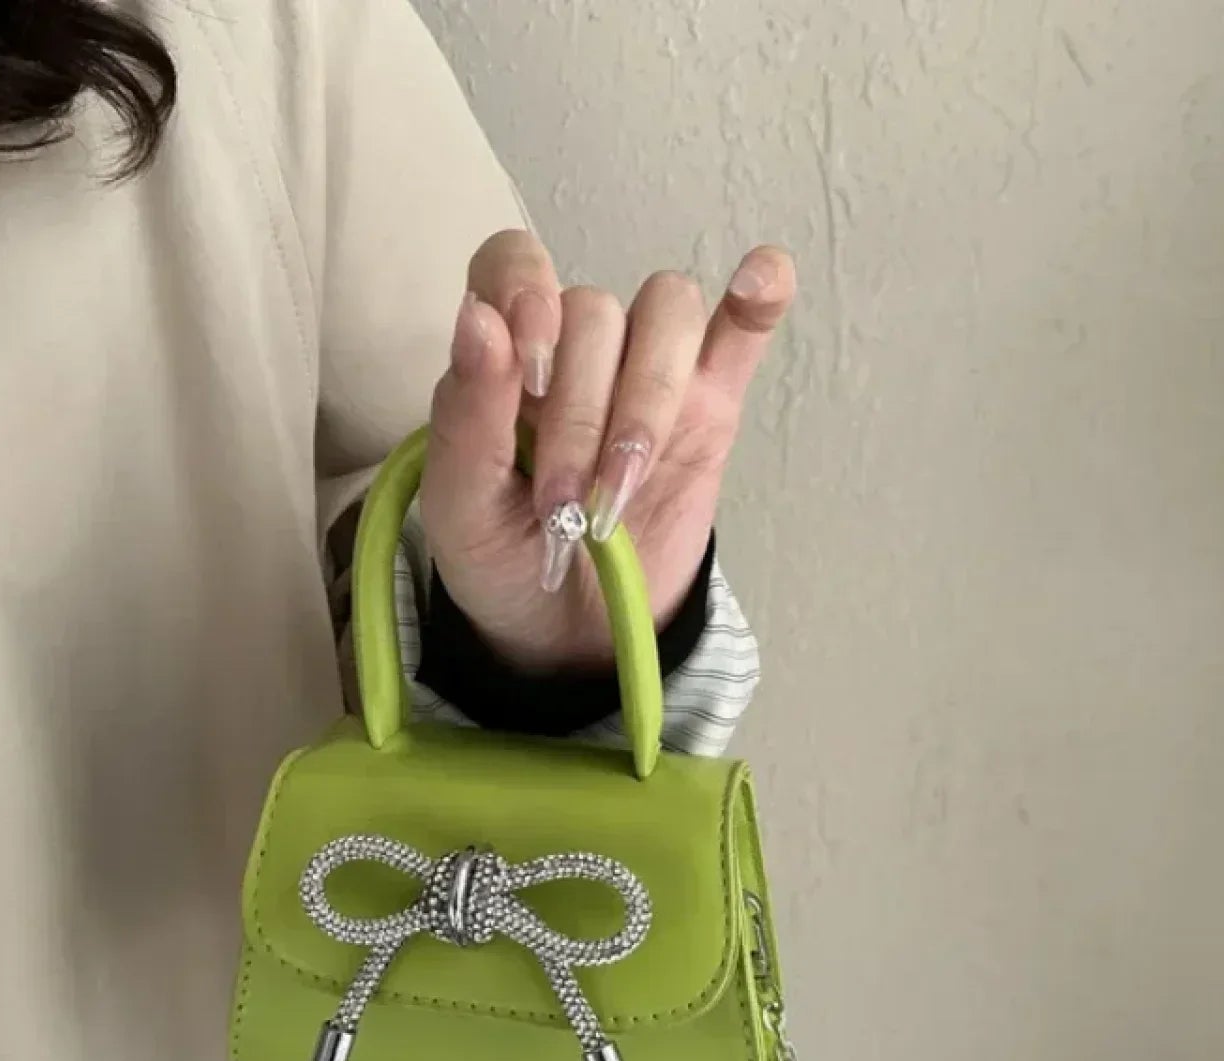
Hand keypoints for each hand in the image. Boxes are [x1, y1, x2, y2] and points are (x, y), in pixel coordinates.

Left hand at [420, 231, 794, 672]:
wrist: (564, 631)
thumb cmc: (500, 557)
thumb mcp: (460, 502)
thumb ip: (467, 412)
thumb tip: (480, 318)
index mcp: (505, 354)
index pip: (515, 264)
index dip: (527, 292)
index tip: (529, 370)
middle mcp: (577, 348)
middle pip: (597, 313)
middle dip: (580, 415)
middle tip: (564, 504)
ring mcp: (650, 374)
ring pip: (666, 314)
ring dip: (647, 398)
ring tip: (622, 486)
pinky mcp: (709, 408)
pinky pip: (740, 332)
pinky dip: (759, 299)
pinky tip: (763, 280)